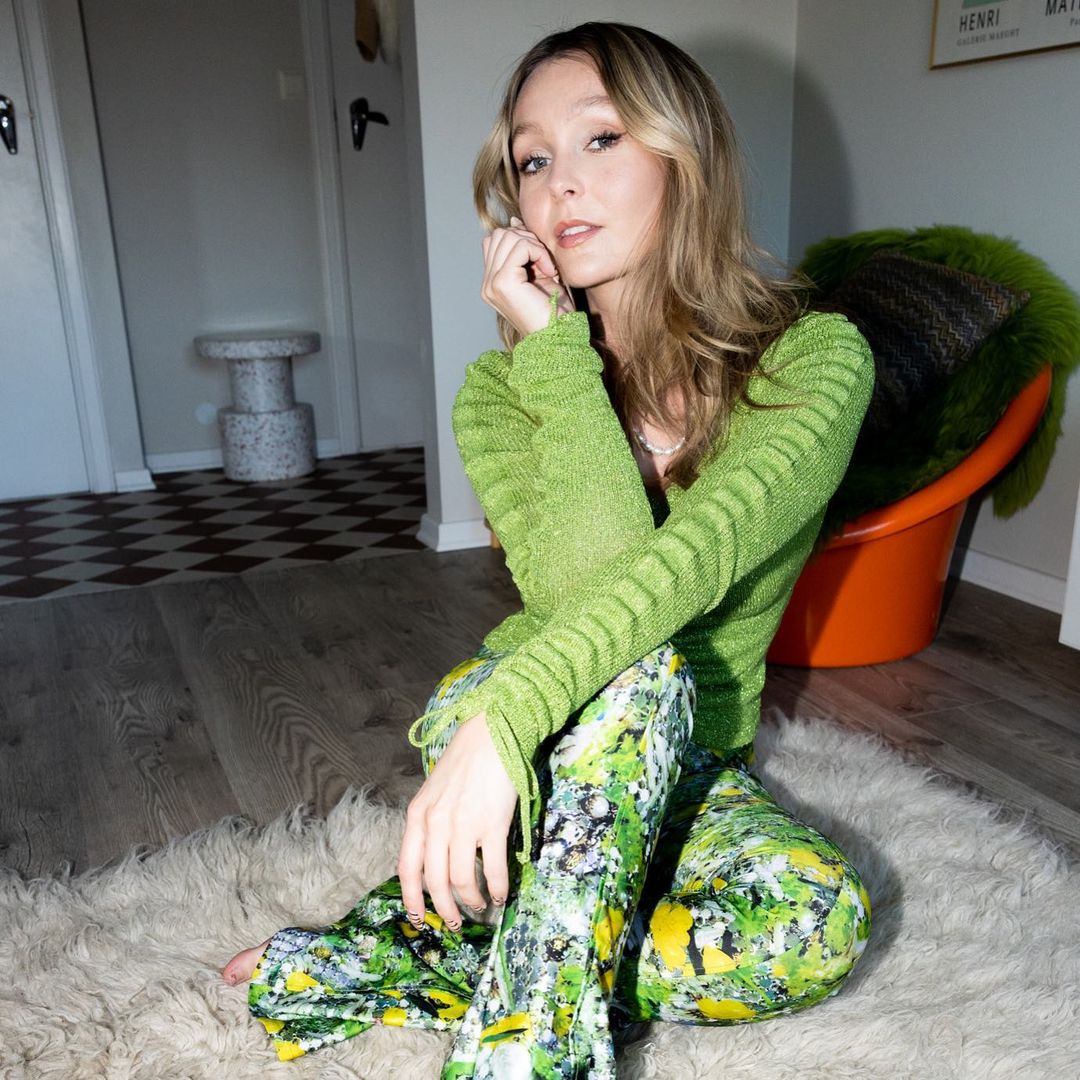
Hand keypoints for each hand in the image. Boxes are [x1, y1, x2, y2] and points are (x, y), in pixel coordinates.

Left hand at [398, 711, 516, 929]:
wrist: (491, 733)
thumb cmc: (464, 762)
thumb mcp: (434, 792)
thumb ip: (430, 823)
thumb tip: (436, 862)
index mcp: (417, 816)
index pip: (407, 869)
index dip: (412, 900)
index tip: (418, 919)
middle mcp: (436, 824)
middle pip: (435, 882)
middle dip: (446, 910)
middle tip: (456, 923)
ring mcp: (464, 824)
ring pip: (462, 881)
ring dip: (472, 901)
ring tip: (481, 906)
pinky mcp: (492, 823)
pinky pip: (493, 868)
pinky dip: (498, 887)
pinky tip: (502, 894)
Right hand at [481, 216, 574, 337]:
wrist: (559, 338)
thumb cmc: (554, 312)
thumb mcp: (539, 273)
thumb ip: (526, 250)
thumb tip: (514, 220)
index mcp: (492, 282)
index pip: (494, 240)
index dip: (520, 239)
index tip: (541, 258)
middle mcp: (488, 284)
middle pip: (499, 234)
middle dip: (526, 240)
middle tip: (546, 263)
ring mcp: (492, 284)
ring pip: (508, 236)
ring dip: (534, 247)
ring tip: (548, 269)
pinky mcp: (503, 283)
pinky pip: (520, 247)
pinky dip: (539, 254)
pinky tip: (550, 273)